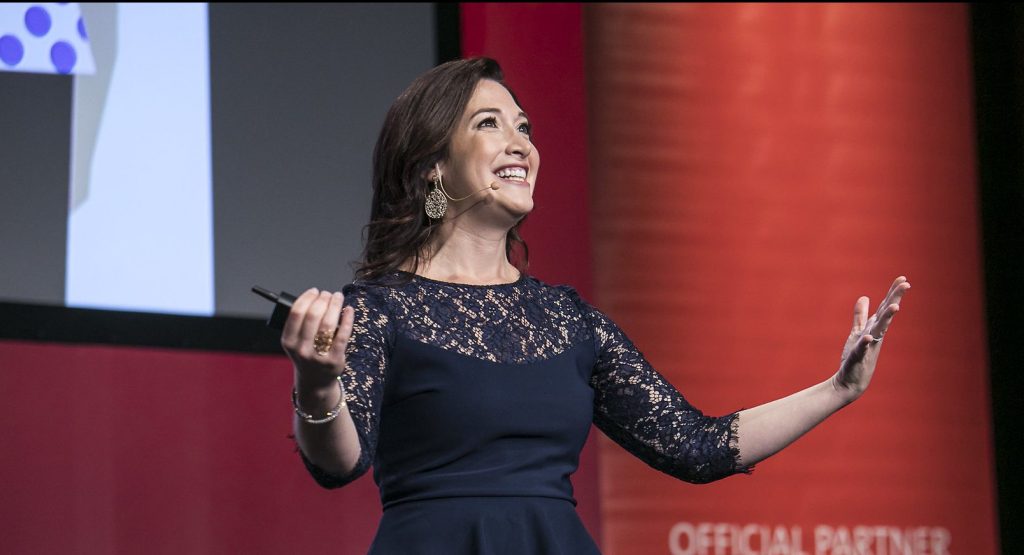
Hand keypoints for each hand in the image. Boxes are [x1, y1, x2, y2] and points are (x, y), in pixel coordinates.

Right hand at [280, 288, 355, 388]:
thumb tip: (317, 297)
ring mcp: (318, 356)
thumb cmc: (307, 353)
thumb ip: (300, 323)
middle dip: (322, 299)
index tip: (314, 291)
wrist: (315, 381)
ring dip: (334, 305)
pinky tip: (349, 310)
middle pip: (313, 315)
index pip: (296, 313)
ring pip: (328, 323)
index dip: (307, 298)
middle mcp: (301, 349)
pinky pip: (342, 335)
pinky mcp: (334, 360)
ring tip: (337, 297)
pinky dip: (347, 319)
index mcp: (288, 342)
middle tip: (328, 294)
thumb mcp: (295, 342)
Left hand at [831, 276, 910, 402]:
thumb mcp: (857, 331)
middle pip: (886, 315)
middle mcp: (875, 335)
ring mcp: (868, 346)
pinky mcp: (858, 357)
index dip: (893, 293)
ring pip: (879, 330)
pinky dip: (865, 342)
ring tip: (895, 307)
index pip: (885, 307)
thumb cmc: (856, 356)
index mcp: (874, 328)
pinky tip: (868, 337)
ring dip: (886, 318)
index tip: (903, 278)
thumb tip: (864, 297)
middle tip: (906, 284)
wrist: (849, 381)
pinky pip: (862, 349)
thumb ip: (861, 315)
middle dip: (895, 299)